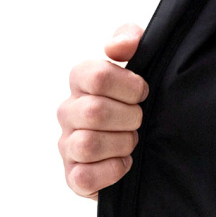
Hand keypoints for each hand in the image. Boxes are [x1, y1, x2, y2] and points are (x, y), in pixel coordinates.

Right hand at [57, 22, 148, 199]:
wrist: (148, 144)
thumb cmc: (138, 100)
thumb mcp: (142, 61)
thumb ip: (130, 39)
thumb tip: (114, 47)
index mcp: (81, 81)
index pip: (96, 76)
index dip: (129, 86)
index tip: (142, 93)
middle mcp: (68, 111)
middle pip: (94, 112)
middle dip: (129, 118)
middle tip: (139, 121)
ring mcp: (67, 145)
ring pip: (87, 144)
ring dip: (121, 144)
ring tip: (131, 142)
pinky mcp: (73, 177)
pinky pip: (84, 177)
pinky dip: (111, 171)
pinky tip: (124, 163)